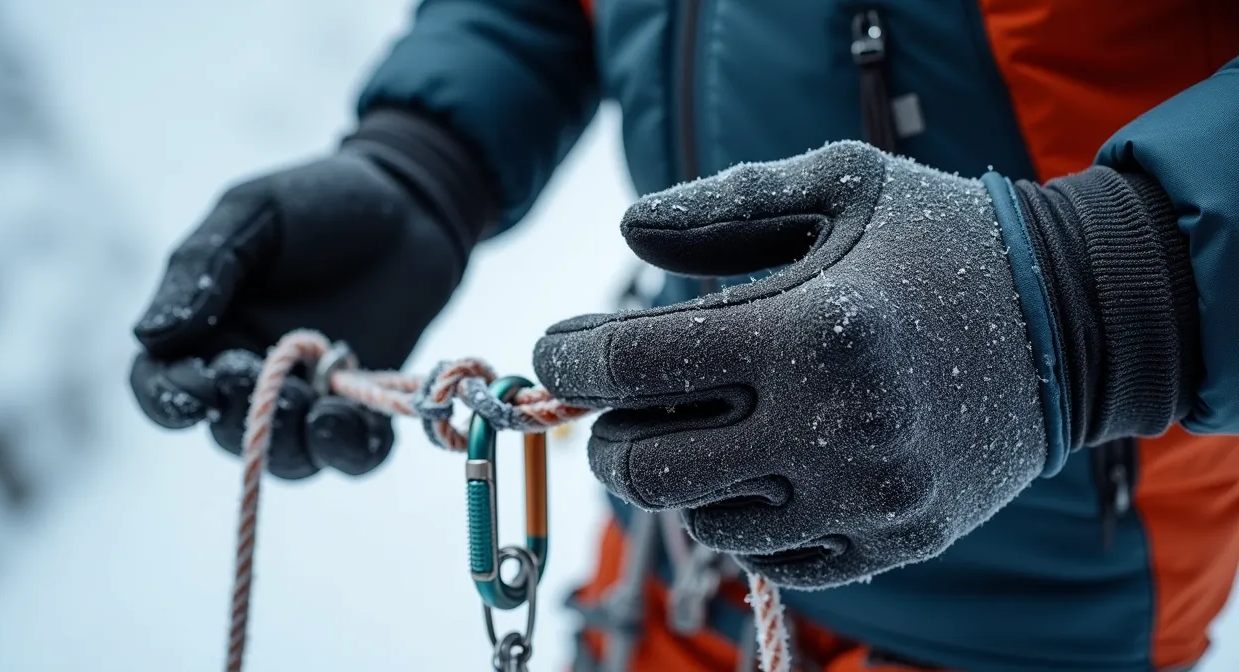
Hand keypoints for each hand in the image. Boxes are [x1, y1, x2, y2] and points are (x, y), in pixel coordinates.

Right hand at [130, 110, 491, 478]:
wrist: (412, 203)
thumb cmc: (321, 199)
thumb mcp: (252, 214)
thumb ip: (201, 269)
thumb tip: (151, 335)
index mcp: (206, 329)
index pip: (161, 385)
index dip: (168, 401)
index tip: (200, 389)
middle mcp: (251, 372)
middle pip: (226, 430)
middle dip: (245, 416)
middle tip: (272, 373)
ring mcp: (310, 393)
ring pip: (289, 456)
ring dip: (298, 444)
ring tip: (325, 407)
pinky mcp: (365, 402)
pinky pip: (353, 452)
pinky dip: (354, 449)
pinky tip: (360, 419)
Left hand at [533, 141, 1049, 587]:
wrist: (1074, 321)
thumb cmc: (943, 240)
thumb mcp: (842, 185)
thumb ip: (725, 205)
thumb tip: (626, 232)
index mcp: (815, 329)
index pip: (638, 363)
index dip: (572, 357)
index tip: (556, 349)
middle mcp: (837, 429)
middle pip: (650, 465)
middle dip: (607, 431)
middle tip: (614, 399)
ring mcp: (869, 500)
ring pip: (703, 521)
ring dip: (677, 475)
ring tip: (700, 426)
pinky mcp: (895, 544)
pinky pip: (771, 559)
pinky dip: (739, 516)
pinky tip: (756, 467)